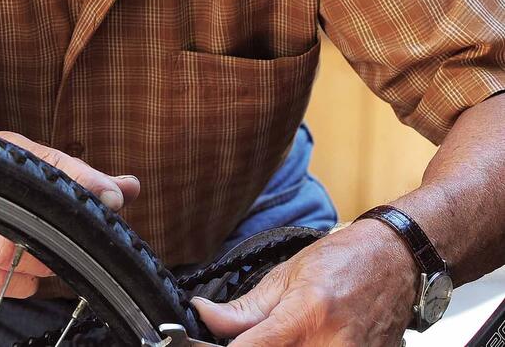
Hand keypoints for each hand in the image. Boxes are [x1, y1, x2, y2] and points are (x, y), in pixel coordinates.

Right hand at [0, 132, 140, 298]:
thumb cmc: (14, 197)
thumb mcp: (50, 178)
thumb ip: (88, 183)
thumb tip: (130, 187)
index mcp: (11, 153)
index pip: (53, 162)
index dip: (85, 181)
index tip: (113, 199)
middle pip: (32, 217)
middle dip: (57, 235)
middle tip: (69, 239)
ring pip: (14, 256)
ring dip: (39, 263)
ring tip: (42, 252)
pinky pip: (5, 282)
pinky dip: (22, 283)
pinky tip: (22, 270)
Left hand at [193, 219, 418, 345]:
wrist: (395, 260)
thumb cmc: (342, 261)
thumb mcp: (285, 276)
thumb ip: (244, 308)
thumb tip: (204, 317)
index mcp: (309, 314)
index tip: (206, 344)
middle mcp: (333, 344)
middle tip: (246, 335)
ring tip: (274, 332)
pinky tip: (300, 339)